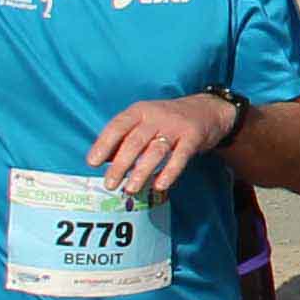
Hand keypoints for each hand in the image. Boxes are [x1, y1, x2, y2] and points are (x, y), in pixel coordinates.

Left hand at [84, 93, 236, 199]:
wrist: (207, 110)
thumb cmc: (167, 120)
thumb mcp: (144, 121)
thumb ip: (125, 138)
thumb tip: (104, 160)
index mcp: (139, 111)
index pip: (118, 126)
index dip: (104, 144)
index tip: (92, 162)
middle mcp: (156, 116)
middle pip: (135, 142)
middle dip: (120, 164)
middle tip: (110, 184)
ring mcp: (175, 126)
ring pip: (155, 150)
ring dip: (142, 171)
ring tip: (130, 189)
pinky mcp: (192, 137)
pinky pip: (180, 156)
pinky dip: (169, 172)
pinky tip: (160, 186)